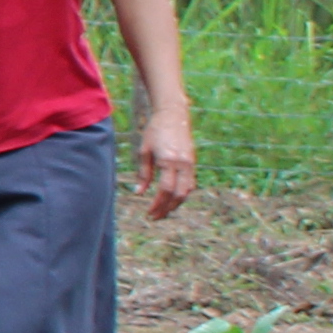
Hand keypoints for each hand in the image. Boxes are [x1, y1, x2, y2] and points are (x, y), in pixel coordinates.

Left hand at [139, 105, 196, 219]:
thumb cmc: (154, 131)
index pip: (165, 189)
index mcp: (168, 160)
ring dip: (176, 203)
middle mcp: (182, 163)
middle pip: (179, 194)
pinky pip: (190, 183)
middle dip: (167, 208)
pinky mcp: (193, 162)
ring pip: (187, 190)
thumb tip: (139, 193)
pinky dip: (182, 194)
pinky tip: (171, 198)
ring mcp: (190, 163)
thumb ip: (143, 173)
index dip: (158, 204)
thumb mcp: (144, 151)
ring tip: (163, 211)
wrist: (173, 115)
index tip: (149, 212)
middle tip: (155, 217)